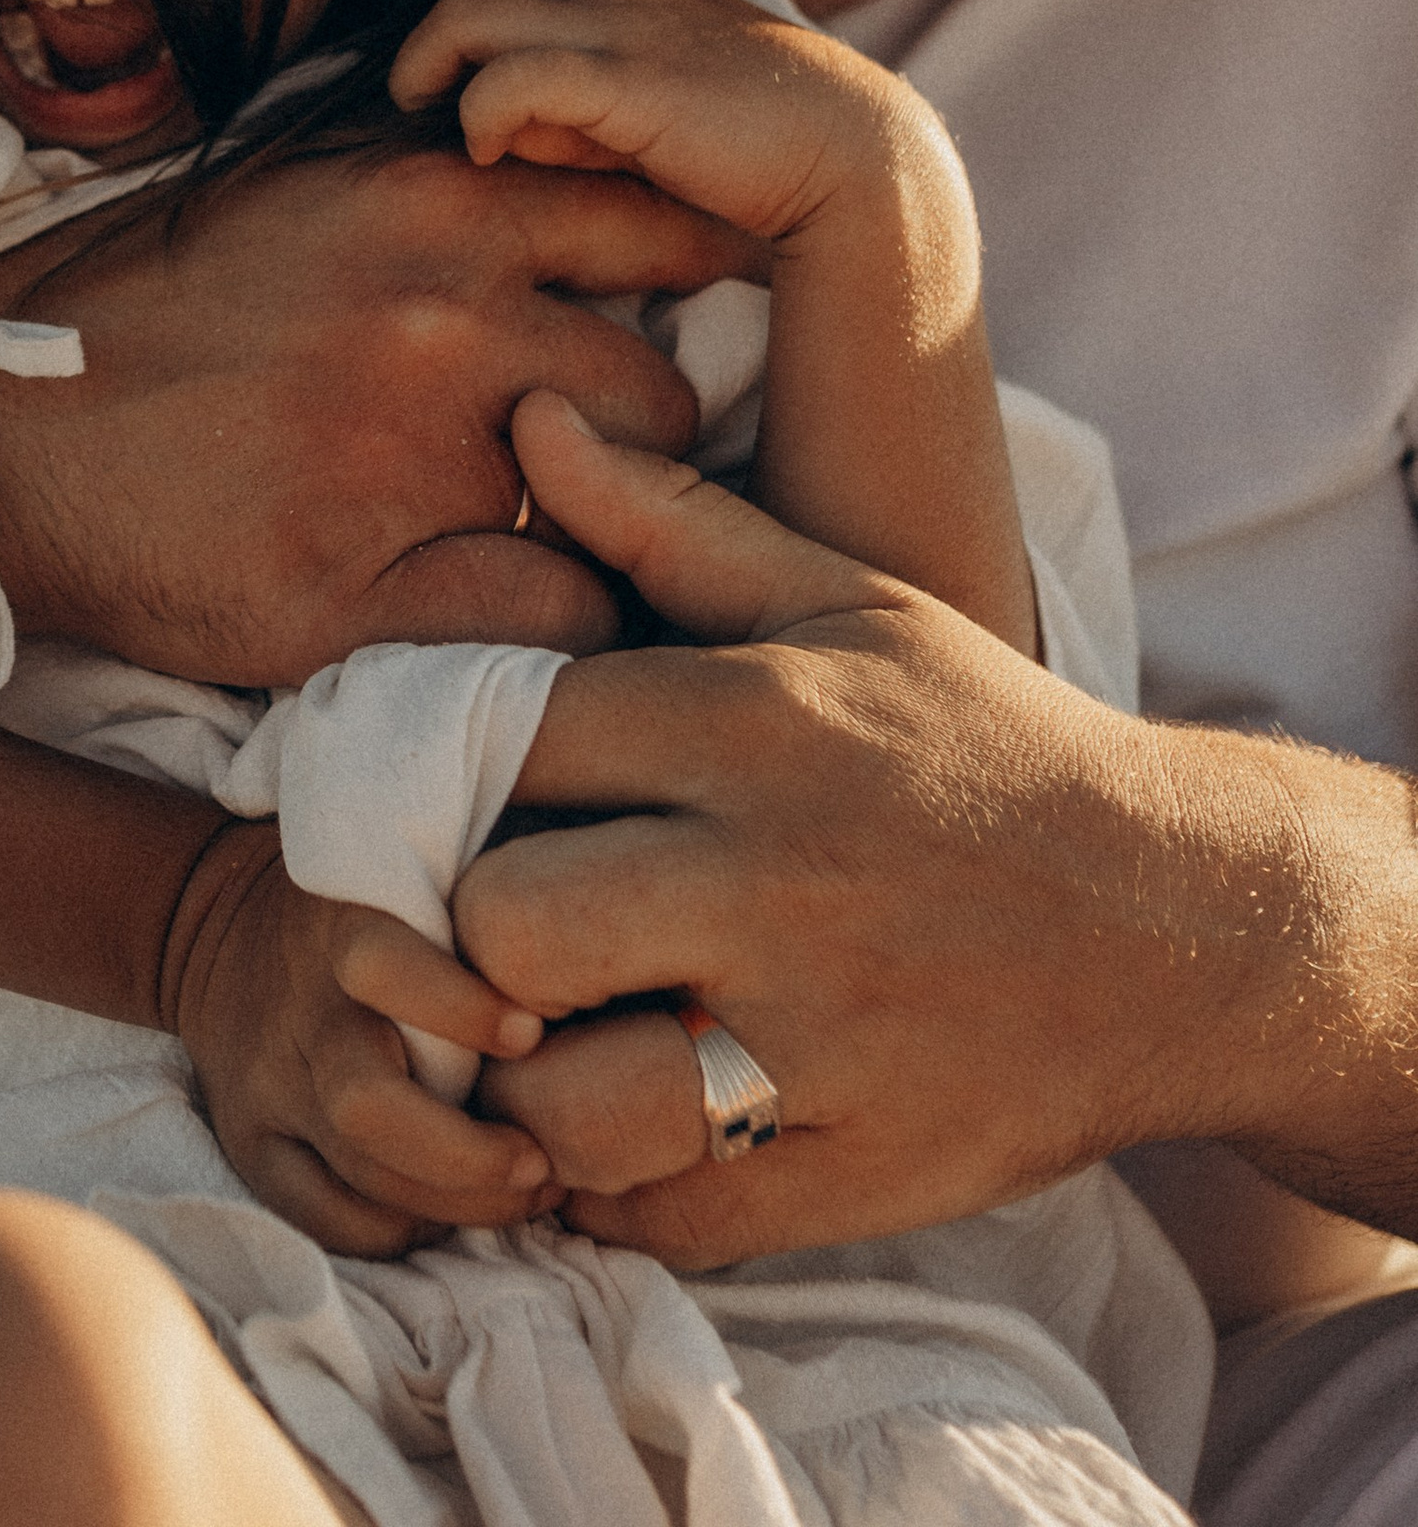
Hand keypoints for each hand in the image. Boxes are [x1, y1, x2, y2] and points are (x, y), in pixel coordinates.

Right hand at [0, 142, 722, 686]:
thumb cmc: (135, 303)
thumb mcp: (295, 189)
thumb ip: (439, 188)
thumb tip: (576, 179)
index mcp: (425, 205)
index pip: (658, 220)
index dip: (698, 279)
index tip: (705, 320)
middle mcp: (438, 323)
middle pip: (660, 388)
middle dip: (645, 433)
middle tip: (610, 467)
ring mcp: (403, 466)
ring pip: (621, 515)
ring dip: (605, 536)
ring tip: (563, 548)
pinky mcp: (355, 600)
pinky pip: (548, 628)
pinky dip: (551, 635)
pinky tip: (507, 624)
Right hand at [163, 820, 561, 1253]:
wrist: (209, 924)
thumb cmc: (354, 899)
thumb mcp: (400, 870)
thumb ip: (473, 903)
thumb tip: (591, 936)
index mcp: (337, 928)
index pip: (386, 965)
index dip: (459, 1006)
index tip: (530, 1032)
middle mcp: (298, 1013)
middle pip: (370, 1106)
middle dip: (468, 1155)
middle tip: (543, 1162)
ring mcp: (266, 1086)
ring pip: (357, 1175)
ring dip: (454, 1202)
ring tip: (525, 1191)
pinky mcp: (248, 1140)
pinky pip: (322, 1216)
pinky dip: (393, 1229)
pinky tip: (444, 1210)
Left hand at [390, 0, 955, 259]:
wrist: (848, 156)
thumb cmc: (738, 143)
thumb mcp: (637, 105)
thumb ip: (566, 102)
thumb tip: (490, 126)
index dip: (458, 52)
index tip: (452, 110)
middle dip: (427, 62)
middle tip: (416, 122)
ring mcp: (613, 15)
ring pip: (462, 17)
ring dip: (432, 77)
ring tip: (451, 137)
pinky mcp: (623, 74)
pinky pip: (508, 77)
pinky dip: (478, 114)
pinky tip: (489, 151)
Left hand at [445, 395, 1417, 1259]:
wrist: (1187, 927)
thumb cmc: (981, 745)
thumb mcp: (844, 601)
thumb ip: (667, 521)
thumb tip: (528, 416)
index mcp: (756, 726)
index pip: (504, 741)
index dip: (443, 770)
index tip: (455, 793)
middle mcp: (774, 883)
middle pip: (503, 924)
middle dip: (475, 931)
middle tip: (500, 927)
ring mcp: (814, 1045)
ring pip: (563, 1102)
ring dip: (532, 1085)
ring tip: (553, 1038)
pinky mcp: (850, 1174)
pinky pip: (657, 1214)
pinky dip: (618, 1185)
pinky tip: (630, 1121)